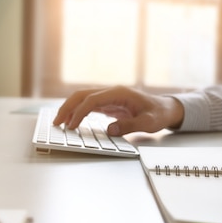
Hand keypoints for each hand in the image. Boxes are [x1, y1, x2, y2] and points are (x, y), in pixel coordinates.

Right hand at [53, 86, 183, 135]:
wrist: (165, 109)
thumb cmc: (158, 114)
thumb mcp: (148, 123)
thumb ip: (130, 126)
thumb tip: (110, 130)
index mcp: (120, 93)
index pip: (93, 99)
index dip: (80, 112)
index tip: (71, 125)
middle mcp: (112, 92)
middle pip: (82, 95)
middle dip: (67, 107)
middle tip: (56, 122)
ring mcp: (109, 97)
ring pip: (82, 99)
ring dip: (69, 109)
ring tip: (59, 123)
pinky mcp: (108, 104)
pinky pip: (88, 106)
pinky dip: (77, 112)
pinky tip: (71, 122)